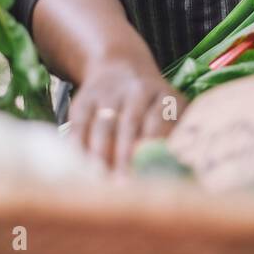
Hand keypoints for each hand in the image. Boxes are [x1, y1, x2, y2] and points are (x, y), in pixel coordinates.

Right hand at [70, 59, 185, 171]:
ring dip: (100, 155)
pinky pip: (80, 124)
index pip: (160, 122)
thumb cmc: (153, 107)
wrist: (120, 67)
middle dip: (125, 157)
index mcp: (166, 97)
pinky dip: (79, 146)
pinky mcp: (85, 98)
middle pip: (131, 124)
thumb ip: (174, 138)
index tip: (150, 176)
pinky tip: (79, 166)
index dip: (153, 148)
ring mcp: (109, 92)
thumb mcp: (171, 112)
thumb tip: (173, 172)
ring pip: (104, 125)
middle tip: (122, 187)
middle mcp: (138, 90)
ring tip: (99, 182)